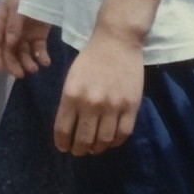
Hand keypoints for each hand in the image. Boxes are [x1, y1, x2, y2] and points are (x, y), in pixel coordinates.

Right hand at [0, 0, 53, 77]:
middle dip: (13, 63)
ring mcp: (26, 32)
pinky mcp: (39, 35)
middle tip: (20, 74)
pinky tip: (45, 62)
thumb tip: (10, 43)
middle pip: (9, 50)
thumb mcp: (18, 4)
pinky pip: (38, 49)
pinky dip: (41, 57)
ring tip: (35, 68)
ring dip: (27, 62)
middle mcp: (11, 29)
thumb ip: (13, 23)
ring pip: (23, 52)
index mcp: (1, 19)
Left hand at [53, 31, 144, 155]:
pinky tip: (110, 141)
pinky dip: (115, 142)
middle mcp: (91, 103)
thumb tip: (69, 128)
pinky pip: (123, 133)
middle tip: (79, 151)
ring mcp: (113, 106)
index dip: (62, 144)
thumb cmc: (90, 59)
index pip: (64, 129)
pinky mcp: (131, 106)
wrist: (116, 42)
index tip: (63, 148)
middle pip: (84, 139)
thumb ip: (70, 102)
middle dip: (79, 150)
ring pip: (104, 140)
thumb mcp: (72, 78)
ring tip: (94, 148)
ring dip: (97, 148)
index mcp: (72, 95)